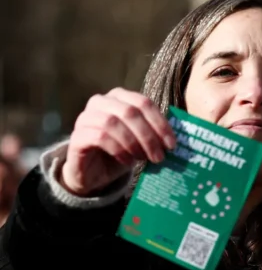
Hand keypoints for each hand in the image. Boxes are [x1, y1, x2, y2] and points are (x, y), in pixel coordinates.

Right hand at [62, 88, 176, 195]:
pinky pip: (99, 137)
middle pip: (129, 111)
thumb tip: (175, 140)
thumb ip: (155, 134)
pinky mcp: (77, 135)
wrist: (95, 172)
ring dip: (133, 143)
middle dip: (148, 136)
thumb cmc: (123, 151)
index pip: (143, 102)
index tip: (172, 145)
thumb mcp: (142, 141)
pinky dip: (118, 150)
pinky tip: (127, 161)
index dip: (160, 123)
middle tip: (159, 157)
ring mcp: (85, 117)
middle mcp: (100, 102)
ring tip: (143, 159)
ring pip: (112, 122)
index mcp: (119, 98)